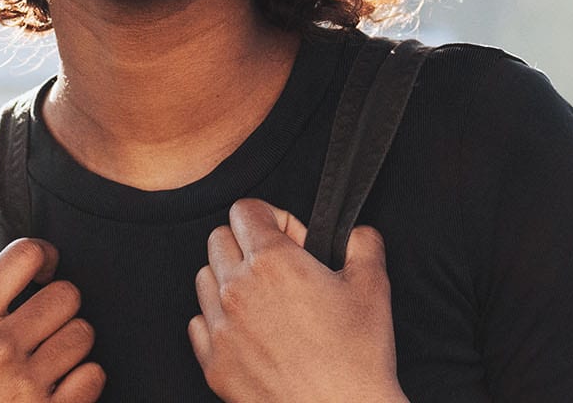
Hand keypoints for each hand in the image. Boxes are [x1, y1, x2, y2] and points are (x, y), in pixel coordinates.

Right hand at [0, 238, 103, 401]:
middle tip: (46, 324)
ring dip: (71, 343)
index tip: (44, 270)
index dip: (44, 254)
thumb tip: (29, 275)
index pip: (23, 255)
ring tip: (51, 358)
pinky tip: (64, 384)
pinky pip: (92, 376)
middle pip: (66, 294)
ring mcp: (24, 384)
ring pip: (82, 333)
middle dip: (60, 306)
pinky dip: (84, 379)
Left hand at [188, 198, 405, 402]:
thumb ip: (362, 241)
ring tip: (264, 300)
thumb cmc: (356, 357)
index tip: (292, 240)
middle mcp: (237, 289)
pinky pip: (199, 323)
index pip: (246, 209)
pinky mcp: (214, 363)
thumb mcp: (373, 285)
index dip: (274, 218)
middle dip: (249, 244)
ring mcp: (220, 328)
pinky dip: (218, 321)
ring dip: (229, 279)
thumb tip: (355, 233)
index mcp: (272, 262)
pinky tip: (249, 331)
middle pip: (219, 239)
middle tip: (280, 269)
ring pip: (204, 278)